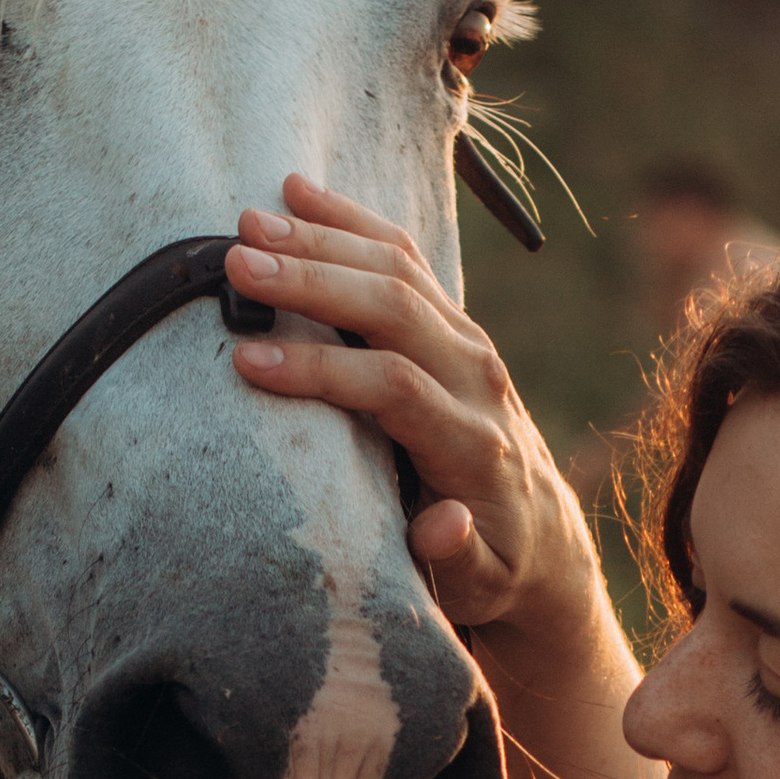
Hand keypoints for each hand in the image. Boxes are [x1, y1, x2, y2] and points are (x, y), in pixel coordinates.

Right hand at [226, 174, 605, 652]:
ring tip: (248, 225)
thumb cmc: (491, 570)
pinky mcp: (457, 324)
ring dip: (322, 241)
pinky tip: (298, 194)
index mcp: (475, 445)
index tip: (248, 363)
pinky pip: (406, 257)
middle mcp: (478, 380)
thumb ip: (458, 557)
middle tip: (237, 265)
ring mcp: (470, 343)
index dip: (321, 370)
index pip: (394, 387)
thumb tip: (446, 524)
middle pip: (395, 309)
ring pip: (399, 270)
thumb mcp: (477, 584)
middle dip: (313, 283)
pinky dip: (352, 222)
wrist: (542, 541)